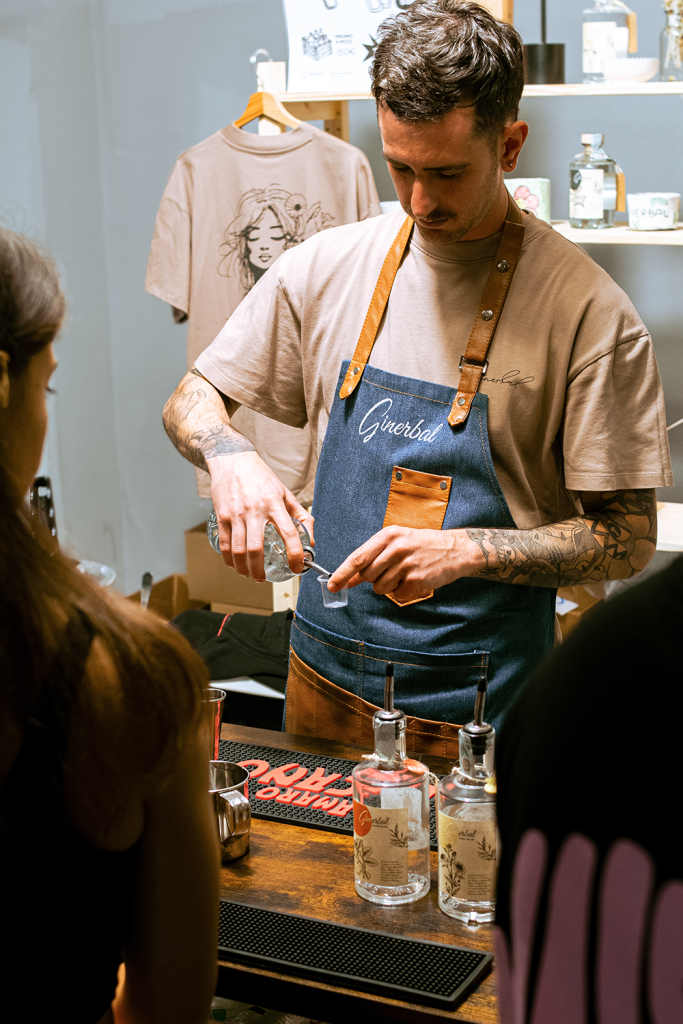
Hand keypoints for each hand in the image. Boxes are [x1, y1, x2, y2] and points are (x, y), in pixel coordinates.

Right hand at [208, 451, 313, 580]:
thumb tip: (310, 541)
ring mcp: (236, 514)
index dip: (296, 554)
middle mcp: (255, 510)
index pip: (289, 534)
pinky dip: (229, 560)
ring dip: (244, 568)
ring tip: (250, 575)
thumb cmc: (261, 477)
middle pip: (256, 549)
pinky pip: (225, 544)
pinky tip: (235, 565)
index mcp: (275, 504)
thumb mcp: (285, 492)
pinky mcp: (222, 515)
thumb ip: (301, 516)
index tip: (298, 567)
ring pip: (238, 550)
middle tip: (264, 579)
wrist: (232, 460)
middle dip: (260, 570)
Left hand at [327, 525, 482, 603]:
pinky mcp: (417, 580)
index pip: (358, 557)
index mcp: (388, 535)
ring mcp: (407, 565)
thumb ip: (371, 558)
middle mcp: (396, 548)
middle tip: (390, 570)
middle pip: (367, 575)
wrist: (455, 549)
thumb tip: (348, 578)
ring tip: (405, 573)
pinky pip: (397, 595)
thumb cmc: (422, 545)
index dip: (342, 573)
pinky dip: (403, 592)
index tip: (332, 585)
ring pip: (380, 587)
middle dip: (373, 578)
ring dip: (389, 585)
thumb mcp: (396, 542)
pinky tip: (414, 579)